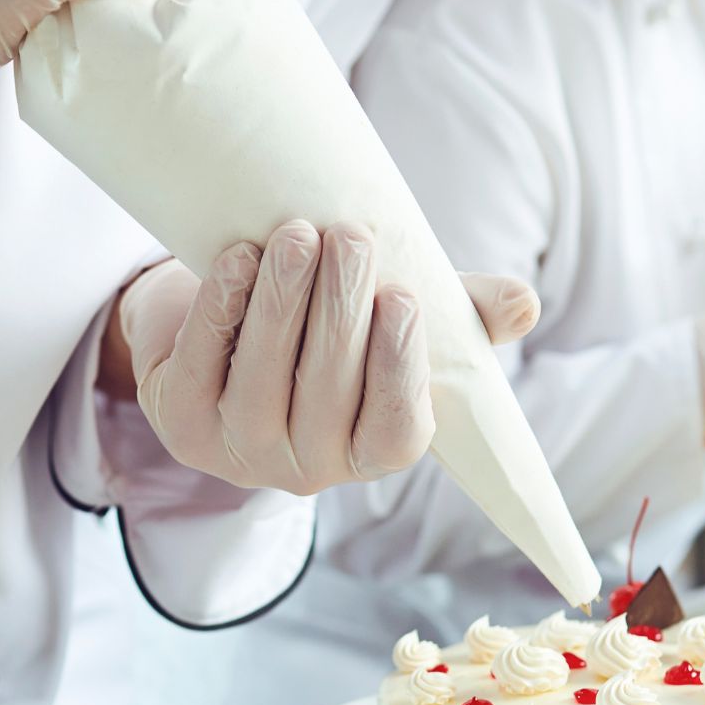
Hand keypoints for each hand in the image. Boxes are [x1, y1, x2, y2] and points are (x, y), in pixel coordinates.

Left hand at [104, 221, 539, 494]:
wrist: (216, 324)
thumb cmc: (324, 325)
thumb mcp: (392, 317)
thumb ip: (457, 315)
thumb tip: (523, 305)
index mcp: (369, 452)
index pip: (395, 431)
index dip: (399, 369)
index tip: (401, 298)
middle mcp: (305, 469)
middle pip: (327, 393)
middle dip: (339, 310)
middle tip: (351, 237)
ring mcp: (238, 453)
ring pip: (263, 382)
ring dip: (282, 303)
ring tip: (299, 234)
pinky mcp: (181, 424)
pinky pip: (203, 366)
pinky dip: (221, 309)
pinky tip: (239, 259)